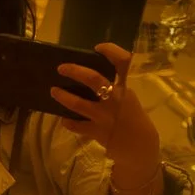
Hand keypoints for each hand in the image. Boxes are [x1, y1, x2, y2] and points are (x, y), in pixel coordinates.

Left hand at [51, 42, 156, 161]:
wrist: (141, 146)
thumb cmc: (135, 119)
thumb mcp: (130, 98)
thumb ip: (116, 88)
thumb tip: (91, 77)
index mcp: (128, 88)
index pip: (124, 62)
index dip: (111, 51)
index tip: (98, 48)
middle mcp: (116, 99)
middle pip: (93, 79)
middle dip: (75, 71)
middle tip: (61, 68)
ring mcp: (105, 116)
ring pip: (78, 103)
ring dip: (63, 96)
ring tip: (53, 91)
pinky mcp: (97, 132)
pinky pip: (76, 125)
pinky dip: (68, 121)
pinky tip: (64, 118)